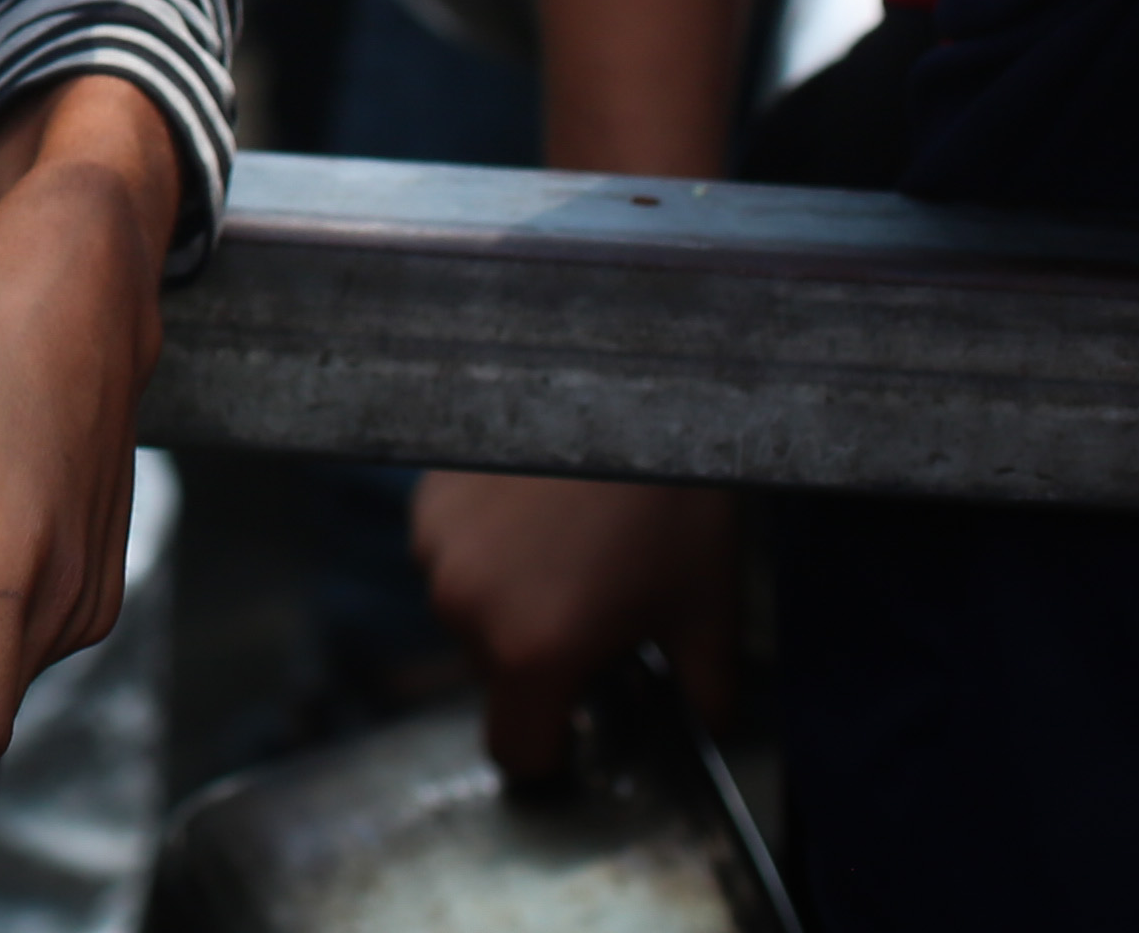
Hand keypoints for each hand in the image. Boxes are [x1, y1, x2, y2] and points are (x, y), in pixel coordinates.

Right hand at [413, 472, 737, 785]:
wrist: (631, 388)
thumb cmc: (674, 503)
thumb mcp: (709, 611)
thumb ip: (705, 693)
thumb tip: (699, 725)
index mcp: (534, 652)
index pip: (514, 751)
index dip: (553, 748)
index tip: (584, 716)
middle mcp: (466, 607)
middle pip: (493, 674)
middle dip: (538, 657)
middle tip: (596, 608)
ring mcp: (438, 546)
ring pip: (469, 610)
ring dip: (507, 598)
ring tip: (569, 547)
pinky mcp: (428, 498)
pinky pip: (451, 551)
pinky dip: (487, 546)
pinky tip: (538, 507)